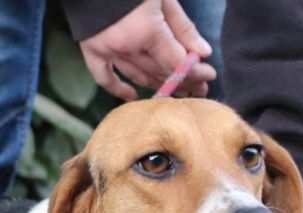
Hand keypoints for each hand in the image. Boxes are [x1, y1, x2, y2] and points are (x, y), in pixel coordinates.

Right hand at [79, 0, 216, 99]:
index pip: (176, 61)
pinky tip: (133, 96)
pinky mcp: (92, 52)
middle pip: (160, 71)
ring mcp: (108, 52)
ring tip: (177, 91)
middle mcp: (127, 47)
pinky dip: (118, 89)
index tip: (210, 75)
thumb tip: (203, 53)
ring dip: (158, 85)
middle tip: (199, 88)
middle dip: (182, 80)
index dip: (195, 72)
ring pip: (138, 75)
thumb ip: (182, 26)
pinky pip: (105, 78)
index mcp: (147, 30)